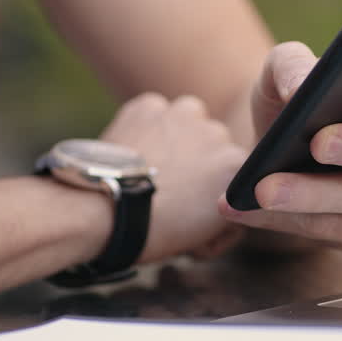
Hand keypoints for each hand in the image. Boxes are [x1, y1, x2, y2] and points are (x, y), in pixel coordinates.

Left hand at [99, 93, 246, 262]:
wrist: (103, 211)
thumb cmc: (155, 231)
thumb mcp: (208, 234)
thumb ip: (227, 210)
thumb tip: (221, 205)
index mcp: (238, 166)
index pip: (238, 176)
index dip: (219, 194)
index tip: (198, 209)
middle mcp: (218, 132)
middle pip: (214, 146)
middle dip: (199, 163)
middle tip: (172, 190)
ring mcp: (182, 114)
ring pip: (187, 123)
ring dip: (177, 139)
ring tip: (152, 168)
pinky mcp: (149, 105)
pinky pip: (154, 114)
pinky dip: (146, 128)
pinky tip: (134, 153)